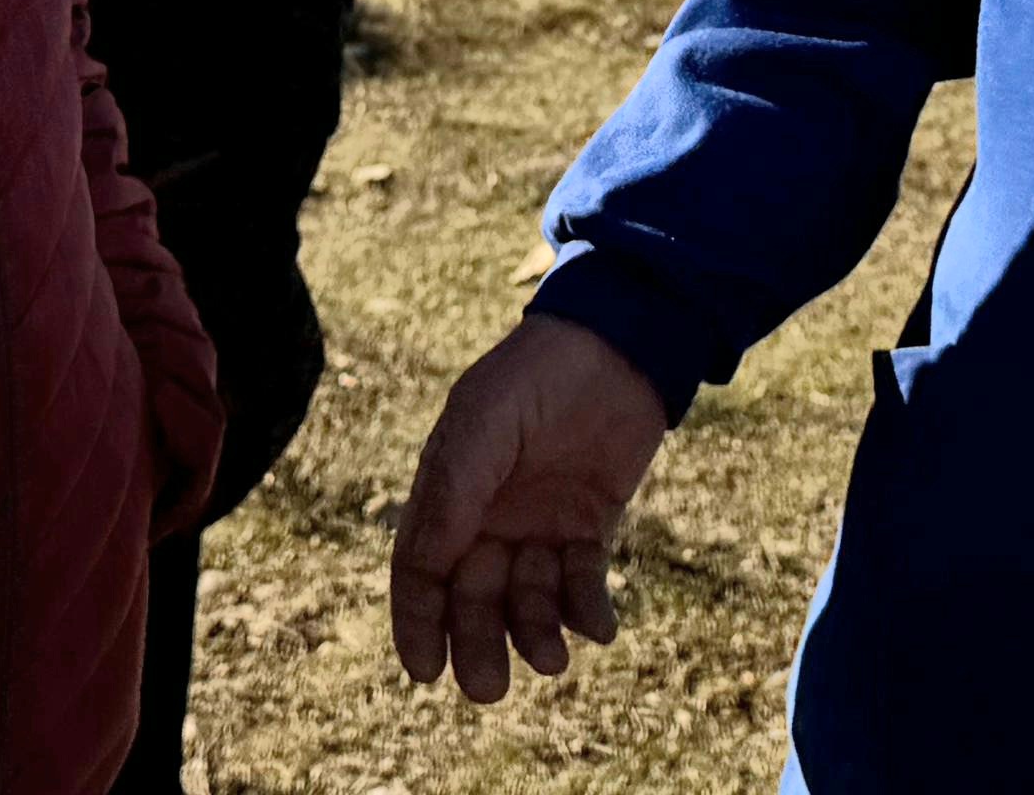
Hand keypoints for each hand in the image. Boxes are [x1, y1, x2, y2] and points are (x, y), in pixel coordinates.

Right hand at [390, 314, 669, 702]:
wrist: (616, 344)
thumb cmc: (534, 375)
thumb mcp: (481, 424)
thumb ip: (452, 491)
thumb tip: (422, 566)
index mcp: (447, 495)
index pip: (420, 573)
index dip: (418, 624)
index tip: (426, 672)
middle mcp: (490, 519)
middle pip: (473, 601)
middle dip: (477, 645)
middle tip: (488, 689)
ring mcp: (540, 526)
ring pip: (527, 602)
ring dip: (534, 636)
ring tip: (553, 661)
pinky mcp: (590, 528)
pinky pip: (582, 585)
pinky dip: (588, 611)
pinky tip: (599, 628)